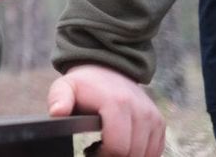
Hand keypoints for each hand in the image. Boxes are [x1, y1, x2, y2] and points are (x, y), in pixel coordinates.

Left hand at [47, 64, 163, 156]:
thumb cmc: (84, 84)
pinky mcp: (159, 122)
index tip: (90, 152)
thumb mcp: (65, 87)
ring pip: (145, 155)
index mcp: (117, 104)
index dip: (103, 156)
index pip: (117, 148)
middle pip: (132, 154)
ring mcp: (153, 117)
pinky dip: (141, 154)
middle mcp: (140, 111)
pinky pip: (156, 151)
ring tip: (109, 147)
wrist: (107, 68)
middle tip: (98, 150)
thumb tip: (56, 113)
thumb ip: (59, 99)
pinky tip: (124, 145)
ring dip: (128, 156)